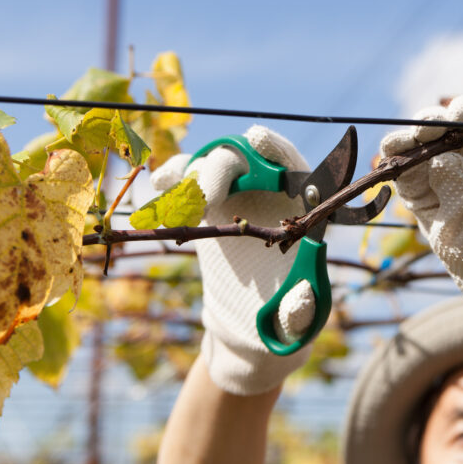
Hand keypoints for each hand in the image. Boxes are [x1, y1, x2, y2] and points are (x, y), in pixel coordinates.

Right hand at [152, 126, 313, 394]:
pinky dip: (173, 177)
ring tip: (176, 203)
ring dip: (192, 175)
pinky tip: (160, 186)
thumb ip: (300, 310)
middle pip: (247, 161)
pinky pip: (189, 180)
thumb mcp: (298, 318)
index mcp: (302, 210)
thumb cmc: (286, 317)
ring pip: (214, 165)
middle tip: (203, 199)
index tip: (258, 139)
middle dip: (222, 171)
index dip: (277, 148)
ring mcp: (237, 195)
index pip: (294, 165)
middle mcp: (270, 194)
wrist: (253, 324)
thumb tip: (300, 297)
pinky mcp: (209, 205)